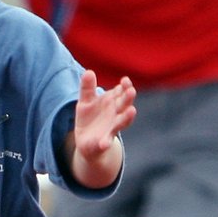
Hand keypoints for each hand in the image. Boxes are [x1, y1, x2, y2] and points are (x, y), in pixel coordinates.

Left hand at [70, 71, 135, 186]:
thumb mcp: (85, 101)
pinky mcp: (104, 141)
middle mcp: (116, 114)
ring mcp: (111, 128)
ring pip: (122, 122)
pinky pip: (106, 141)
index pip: (121, 92)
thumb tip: (88, 72)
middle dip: (128, 98)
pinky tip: (104, 144)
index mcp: (112, 101)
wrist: (86, 141)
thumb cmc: (89, 117)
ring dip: (127, 117)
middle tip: (131, 91)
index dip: (125, 86)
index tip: (125, 80)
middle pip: (124, 105)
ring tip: (132, 111)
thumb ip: (87, 88)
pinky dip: (106, 142)